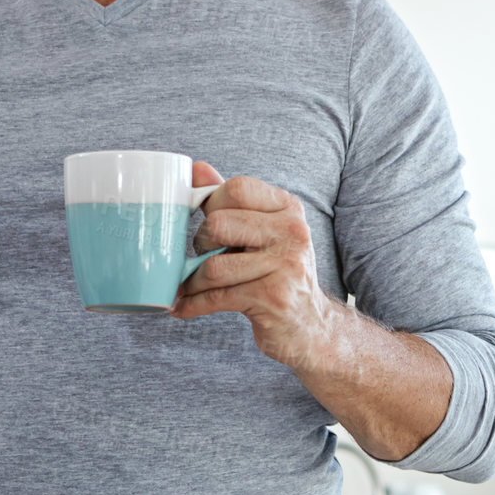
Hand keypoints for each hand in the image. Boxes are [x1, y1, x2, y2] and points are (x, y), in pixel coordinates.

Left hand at [170, 160, 343, 374]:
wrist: (311, 326)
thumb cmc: (277, 273)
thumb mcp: (262, 231)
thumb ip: (230, 200)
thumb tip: (195, 168)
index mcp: (288, 208)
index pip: (238, 188)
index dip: (212, 204)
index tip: (208, 223)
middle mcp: (292, 232)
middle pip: (219, 224)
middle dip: (201, 244)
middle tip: (202, 258)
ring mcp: (286, 265)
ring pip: (213, 267)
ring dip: (192, 281)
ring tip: (189, 286)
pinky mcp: (274, 298)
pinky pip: (217, 297)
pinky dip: (193, 304)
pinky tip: (183, 307)